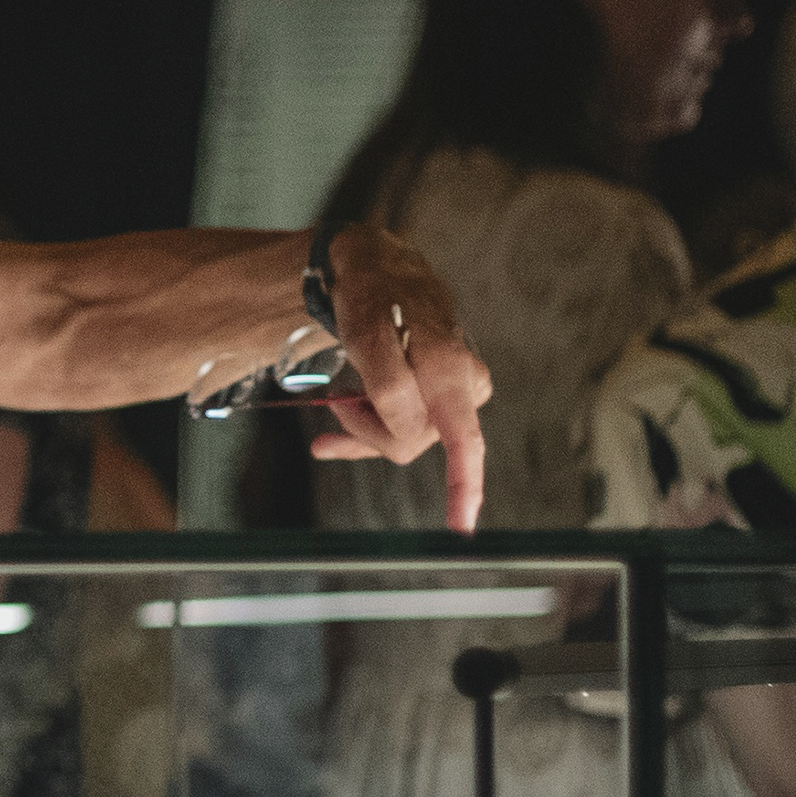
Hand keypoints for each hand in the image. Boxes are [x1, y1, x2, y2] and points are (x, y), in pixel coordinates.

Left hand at [300, 223, 495, 527]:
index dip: (464, 486)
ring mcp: (448, 393)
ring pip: (400, 438)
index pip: (465, 439)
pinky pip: (396, 430)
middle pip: (412, 442)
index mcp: (450, 369)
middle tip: (336, 398)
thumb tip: (405, 428)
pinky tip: (330, 438)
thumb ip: (388, 380)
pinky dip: (361, 432)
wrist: (374, 269)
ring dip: (361, 427)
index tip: (462, 527)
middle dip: (368, 429)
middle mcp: (460, 385)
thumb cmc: (372, 292)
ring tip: (335, 397)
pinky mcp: (432, 397)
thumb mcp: (365, 328)